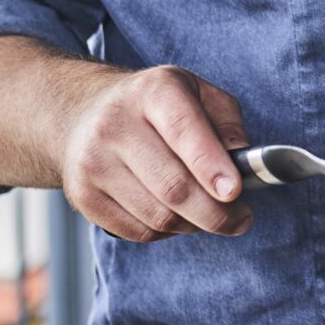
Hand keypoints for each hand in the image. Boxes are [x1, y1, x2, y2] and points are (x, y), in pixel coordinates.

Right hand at [57, 66, 253, 241]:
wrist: (81, 114)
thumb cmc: (153, 107)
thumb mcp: (195, 92)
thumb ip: (226, 122)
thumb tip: (242, 162)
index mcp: (152, 92)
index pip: (183, 131)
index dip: (211, 166)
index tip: (235, 192)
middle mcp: (115, 125)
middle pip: (173, 187)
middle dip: (216, 213)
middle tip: (241, 219)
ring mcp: (94, 163)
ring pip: (159, 217)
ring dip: (194, 225)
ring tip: (209, 213)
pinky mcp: (83, 196)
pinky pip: (139, 232)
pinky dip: (167, 232)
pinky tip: (175, 214)